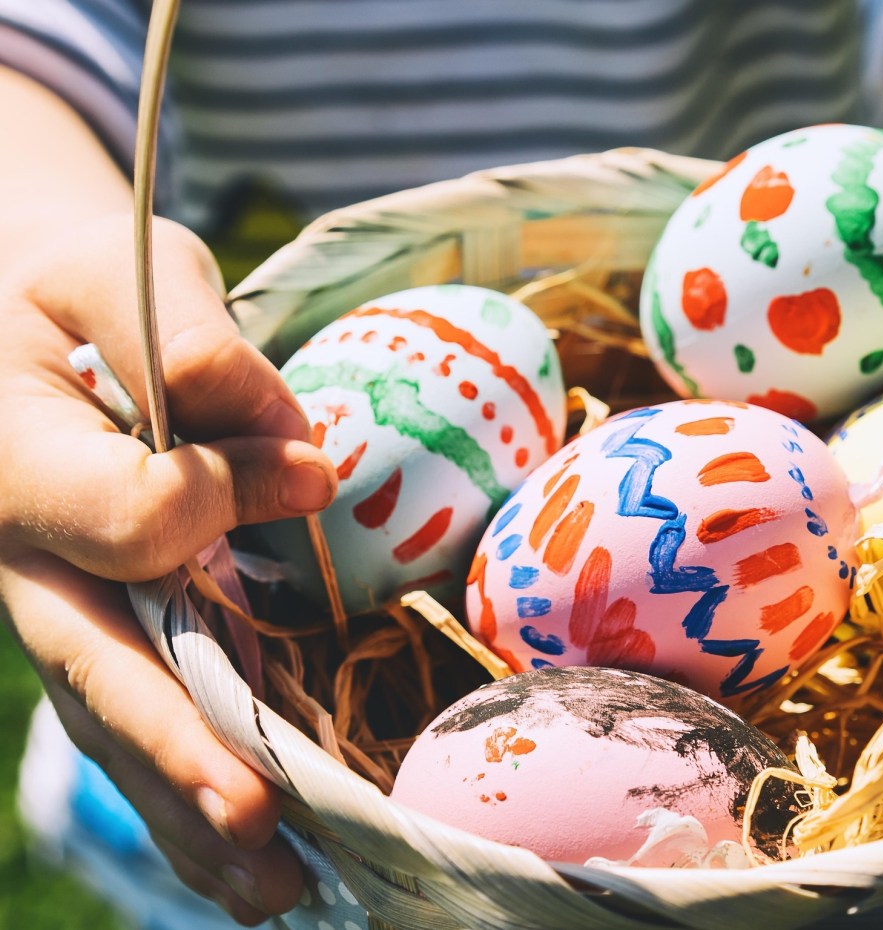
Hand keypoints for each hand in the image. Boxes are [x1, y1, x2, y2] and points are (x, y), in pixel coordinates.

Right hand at [0, 212, 336, 922]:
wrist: (34, 315)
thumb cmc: (82, 288)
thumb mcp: (125, 271)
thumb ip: (191, 343)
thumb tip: (296, 453)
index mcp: (8, 456)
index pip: (125, 513)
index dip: (222, 497)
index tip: (307, 471)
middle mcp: (22, 554)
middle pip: (97, 666)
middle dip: (180, 747)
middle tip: (259, 824)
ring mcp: (61, 602)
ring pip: (117, 718)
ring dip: (190, 809)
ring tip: (276, 893)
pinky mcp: (105, 622)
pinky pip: (141, 709)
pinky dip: (192, 785)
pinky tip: (257, 857)